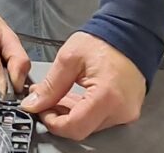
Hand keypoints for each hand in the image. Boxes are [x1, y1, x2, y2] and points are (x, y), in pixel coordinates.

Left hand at [19, 32, 144, 139]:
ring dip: (72, 114)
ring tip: (61, 95)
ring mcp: (127, 112)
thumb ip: (50, 85)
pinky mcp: (128, 111)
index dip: (53, 122)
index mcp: (107, 96)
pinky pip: (101, 119)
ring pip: (90, 126)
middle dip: (60, 117)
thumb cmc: (104, 41)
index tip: (41, 111)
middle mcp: (121, 110)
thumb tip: (34, 104)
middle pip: (82, 129)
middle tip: (46, 101)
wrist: (130, 34)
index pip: (75, 127)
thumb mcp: (69, 58)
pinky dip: (85, 112)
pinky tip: (76, 97)